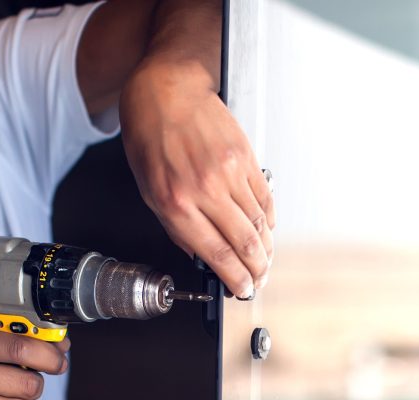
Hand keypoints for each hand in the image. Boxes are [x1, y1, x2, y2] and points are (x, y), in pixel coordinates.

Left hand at [120, 61, 273, 298]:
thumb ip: (176, 225)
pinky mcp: (245, 158)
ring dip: (266, 249)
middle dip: (257, 270)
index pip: (217, 255)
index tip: (241, 289)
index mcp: (176, 204)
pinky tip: (267, 229)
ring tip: (265, 260)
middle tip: (258, 280)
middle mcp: (205, 191)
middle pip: (245, 244)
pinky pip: (264, 198)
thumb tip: (201, 254)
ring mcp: (229, 174)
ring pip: (258, 224)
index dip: (235, 279)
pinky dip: (269, 219)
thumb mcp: (149, 190)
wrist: (167, 91)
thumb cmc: (150, 137)